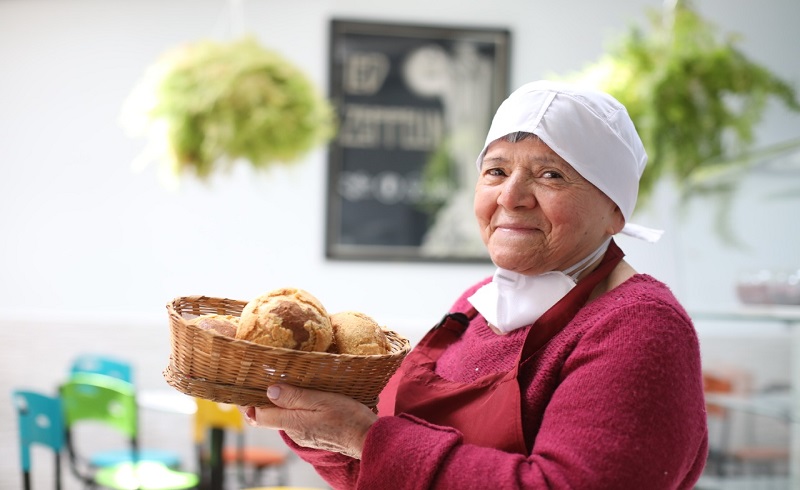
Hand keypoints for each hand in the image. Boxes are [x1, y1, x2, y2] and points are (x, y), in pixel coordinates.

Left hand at [239, 384, 377, 459]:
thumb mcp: (322, 400)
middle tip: (256, 380)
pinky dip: (290, 407)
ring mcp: (303, 434)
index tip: (242, 385)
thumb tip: (269, 391)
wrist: (368, 438)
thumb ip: (295, 397)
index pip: (257, 415)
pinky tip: (298, 395)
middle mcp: (293, 431)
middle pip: (266, 417)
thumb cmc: (349, 417)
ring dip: (276, 403)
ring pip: (281, 417)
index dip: (246, 401)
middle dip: (258, 401)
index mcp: (292, 422)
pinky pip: (294, 419)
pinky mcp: (313, 434)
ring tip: (277, 381)